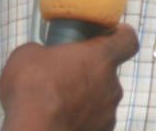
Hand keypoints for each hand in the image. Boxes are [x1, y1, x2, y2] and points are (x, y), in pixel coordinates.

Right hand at [0, 24, 139, 130]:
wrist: (34, 130)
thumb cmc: (33, 88)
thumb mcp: (27, 54)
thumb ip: (43, 50)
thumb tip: (40, 56)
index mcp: (101, 56)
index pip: (128, 40)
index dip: (121, 36)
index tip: (113, 34)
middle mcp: (112, 84)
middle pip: (108, 73)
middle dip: (90, 73)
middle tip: (65, 76)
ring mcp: (109, 112)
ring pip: (101, 100)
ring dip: (85, 99)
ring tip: (58, 103)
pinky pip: (94, 121)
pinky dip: (81, 120)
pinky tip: (60, 120)